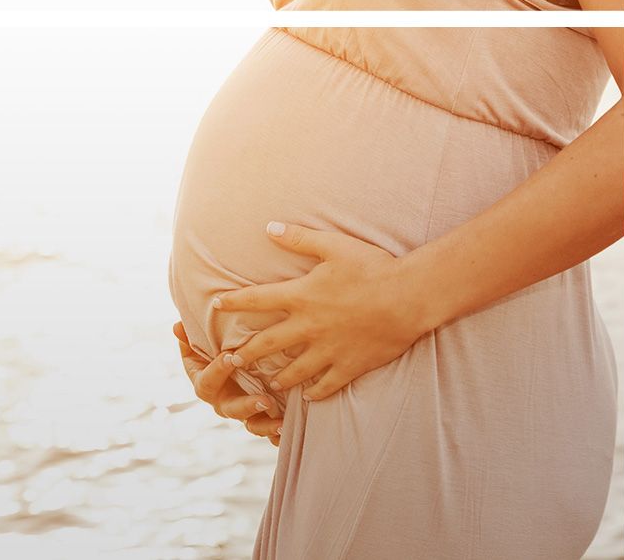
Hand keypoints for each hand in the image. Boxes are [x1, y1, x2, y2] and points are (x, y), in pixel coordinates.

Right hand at [175, 322, 282, 444]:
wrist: (236, 367)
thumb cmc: (216, 353)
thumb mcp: (202, 346)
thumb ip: (189, 339)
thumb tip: (177, 325)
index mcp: (207, 385)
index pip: (208, 381)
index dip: (217, 370)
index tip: (230, 357)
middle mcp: (224, 402)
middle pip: (232, 409)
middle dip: (247, 406)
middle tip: (264, 400)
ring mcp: (243, 413)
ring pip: (252, 425)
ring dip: (266, 425)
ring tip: (281, 422)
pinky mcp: (261, 418)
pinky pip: (269, 431)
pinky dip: (278, 434)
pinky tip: (289, 431)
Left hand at [214, 222, 433, 401]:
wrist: (408, 297)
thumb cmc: (373, 267)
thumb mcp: (335, 245)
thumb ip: (299, 239)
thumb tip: (269, 227)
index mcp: (301, 296)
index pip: (256, 300)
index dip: (233, 301)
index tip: (215, 304)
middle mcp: (308, 327)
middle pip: (266, 345)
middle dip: (245, 354)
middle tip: (230, 361)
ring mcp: (328, 350)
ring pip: (293, 372)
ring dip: (278, 378)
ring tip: (269, 384)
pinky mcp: (349, 366)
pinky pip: (326, 386)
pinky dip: (315, 393)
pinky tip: (308, 396)